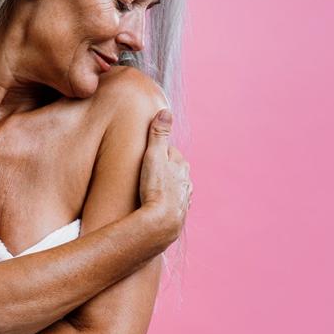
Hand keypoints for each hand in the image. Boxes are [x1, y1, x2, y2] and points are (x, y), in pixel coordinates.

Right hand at [138, 108, 192, 249]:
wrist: (161, 223)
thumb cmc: (156, 188)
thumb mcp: (153, 156)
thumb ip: (158, 134)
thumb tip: (166, 111)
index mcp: (181, 165)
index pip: (170, 152)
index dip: (158, 152)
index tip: (147, 154)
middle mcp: (186, 182)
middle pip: (175, 170)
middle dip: (164, 169)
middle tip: (146, 171)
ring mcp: (184, 199)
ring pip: (176, 188)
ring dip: (166, 187)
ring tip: (151, 190)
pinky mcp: (179, 215)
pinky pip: (173, 205)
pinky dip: (166, 203)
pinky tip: (158, 207)